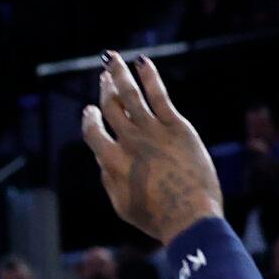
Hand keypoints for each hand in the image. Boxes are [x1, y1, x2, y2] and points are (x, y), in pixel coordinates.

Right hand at [80, 52, 224, 244]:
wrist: (190, 215)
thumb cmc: (156, 217)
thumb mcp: (122, 205)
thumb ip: (108, 180)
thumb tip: (103, 160)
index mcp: (111, 162)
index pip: (93, 132)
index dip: (89, 119)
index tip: (89, 111)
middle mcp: (128, 142)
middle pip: (111, 107)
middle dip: (105, 89)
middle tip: (104, 76)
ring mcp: (152, 132)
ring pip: (130, 96)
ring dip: (119, 76)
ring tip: (113, 61)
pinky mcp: (176, 127)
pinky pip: (159, 95)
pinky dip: (149, 77)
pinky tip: (142, 62)